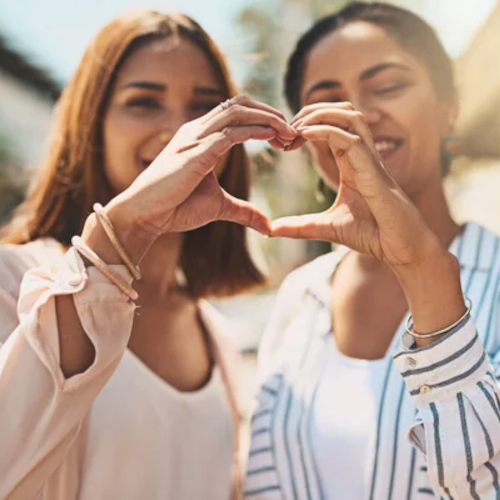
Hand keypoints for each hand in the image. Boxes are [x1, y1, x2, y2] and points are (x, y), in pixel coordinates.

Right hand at [108, 95, 296, 237]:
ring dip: (268, 118)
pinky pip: (231, 132)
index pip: (238, 113)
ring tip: (289, 132)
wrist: (146, 214)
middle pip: (241, 103)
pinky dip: (256, 130)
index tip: (285, 137)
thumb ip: (244, 211)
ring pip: (238, 111)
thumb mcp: (219, 206)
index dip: (264, 119)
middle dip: (271, 113)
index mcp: (202, 137)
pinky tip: (273, 137)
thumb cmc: (175, 207)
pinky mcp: (196, 152)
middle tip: (293, 132)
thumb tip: (267, 225)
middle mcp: (198, 130)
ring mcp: (196, 138)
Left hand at [271, 102, 441, 271]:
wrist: (399, 247)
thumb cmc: (370, 234)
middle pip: (339, 110)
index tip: (282, 143)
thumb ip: (299, 226)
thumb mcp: (325, 227)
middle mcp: (360, 154)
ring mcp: (368, 158)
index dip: (304, 127)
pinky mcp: (372, 168)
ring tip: (293, 128)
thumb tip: (270, 230)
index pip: (329, 127)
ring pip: (348, 114)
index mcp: (351, 162)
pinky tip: (303, 135)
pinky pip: (349, 137)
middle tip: (284, 130)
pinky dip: (325, 130)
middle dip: (309, 111)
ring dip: (318, 114)